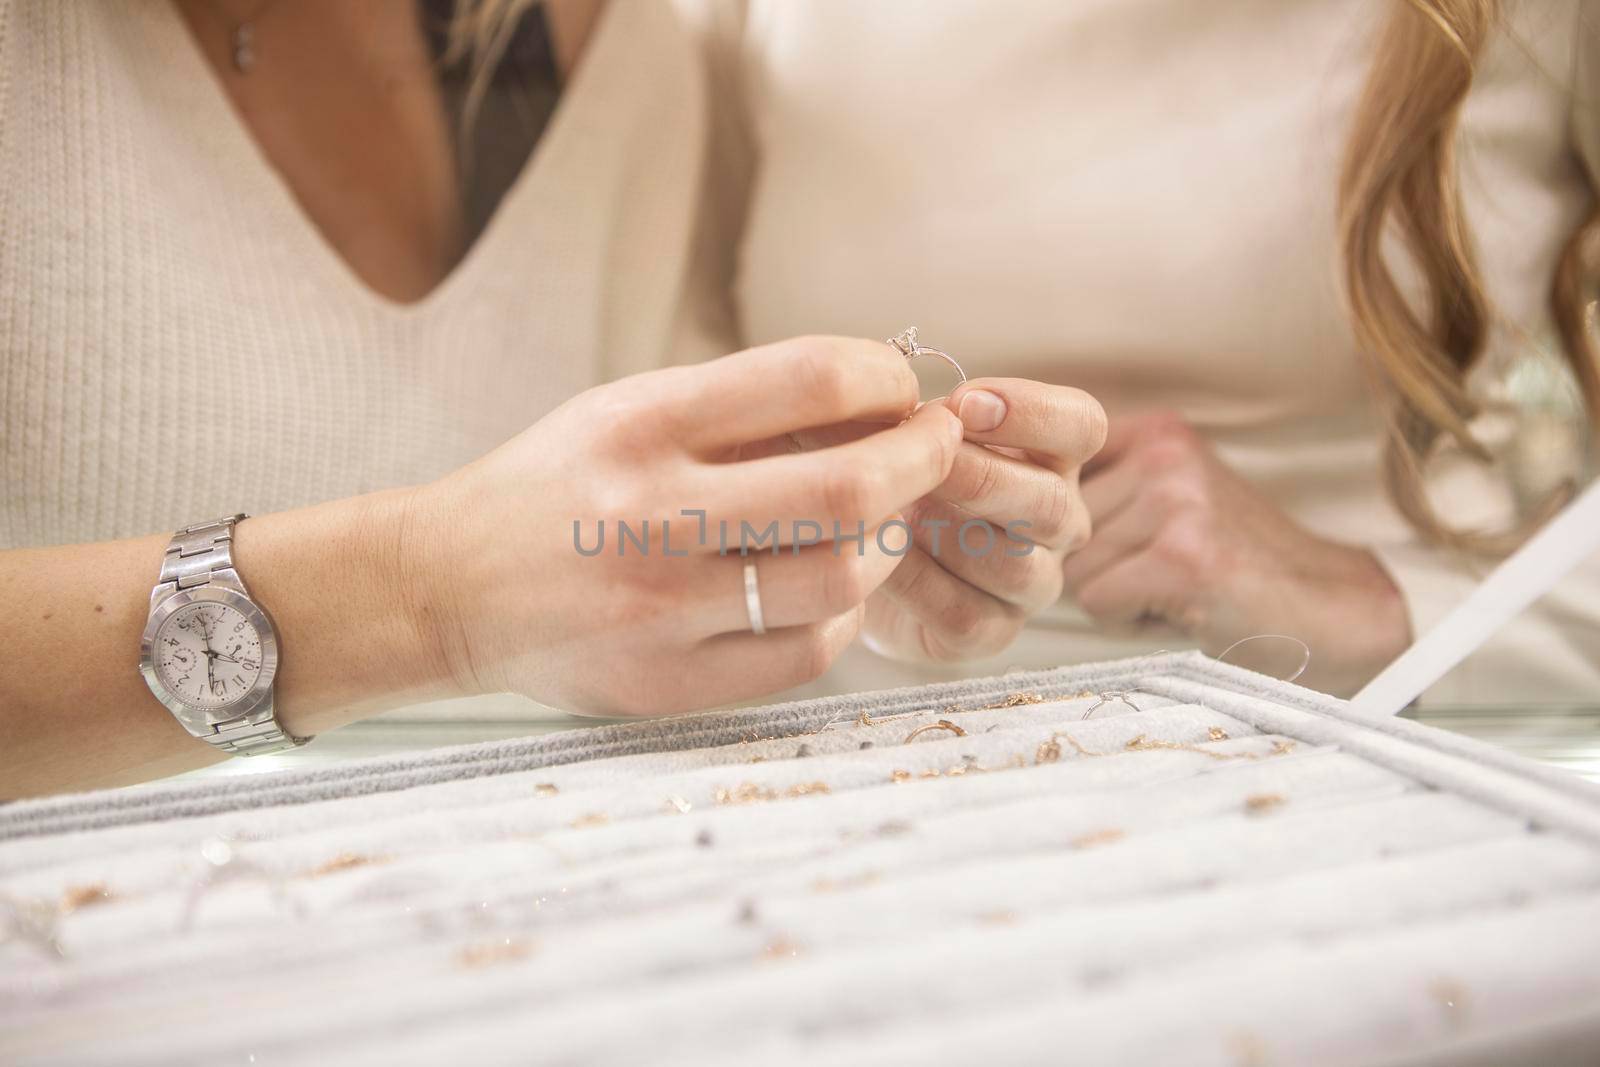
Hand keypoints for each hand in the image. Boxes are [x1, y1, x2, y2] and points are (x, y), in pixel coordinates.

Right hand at [412, 337, 963, 715]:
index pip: (807, 378)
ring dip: (888, 545)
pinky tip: (828, 592)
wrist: (444, 587)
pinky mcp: (664, 682)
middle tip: (935, 450)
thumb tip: (877, 401)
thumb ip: (737, 406)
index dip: (884, 376)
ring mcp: (659, 609)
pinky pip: (805, 652)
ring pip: (839, 580)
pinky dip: (841, 615)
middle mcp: (651, 515)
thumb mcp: (624, 412)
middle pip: (845, 489)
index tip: (903, 388)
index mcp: (641, 425)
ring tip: (884, 524)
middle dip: (920, 462)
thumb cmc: (553, 487)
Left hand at [860, 378, 1106, 660]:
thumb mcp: (898, 430)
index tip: (965, 403)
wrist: (852, 555)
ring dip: (948, 534)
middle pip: (1053, 501)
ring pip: (1014, 564)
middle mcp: (1057, 522)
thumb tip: (893, 401)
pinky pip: (966, 614)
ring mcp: (1031, 583)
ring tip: (891, 509)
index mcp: (1050, 456)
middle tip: (921, 460)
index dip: (1032, 412)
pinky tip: (878, 559)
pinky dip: (917, 584)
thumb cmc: (887, 474)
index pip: (1082, 425)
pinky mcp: (990, 633)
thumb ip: (909, 414)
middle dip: (981, 477)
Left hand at [1060, 412, 1410, 694]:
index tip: (1049, 527)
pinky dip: (1129, 620)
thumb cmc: (1228, 564)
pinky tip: (1178, 609)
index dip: (1043, 511)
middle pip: (1052, 526)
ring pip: (1071, 567)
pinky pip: (1098, 601)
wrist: (1326, 606)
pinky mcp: (1182, 555)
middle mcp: (1163, 454)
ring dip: (1110, 595)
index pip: (1042, 464)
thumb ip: (1097, 488)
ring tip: (1168, 589)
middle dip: (1088, 564)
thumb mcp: (1165, 500)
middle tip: (1152, 571)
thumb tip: (992, 500)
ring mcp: (1175, 500)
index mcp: (1154, 431)